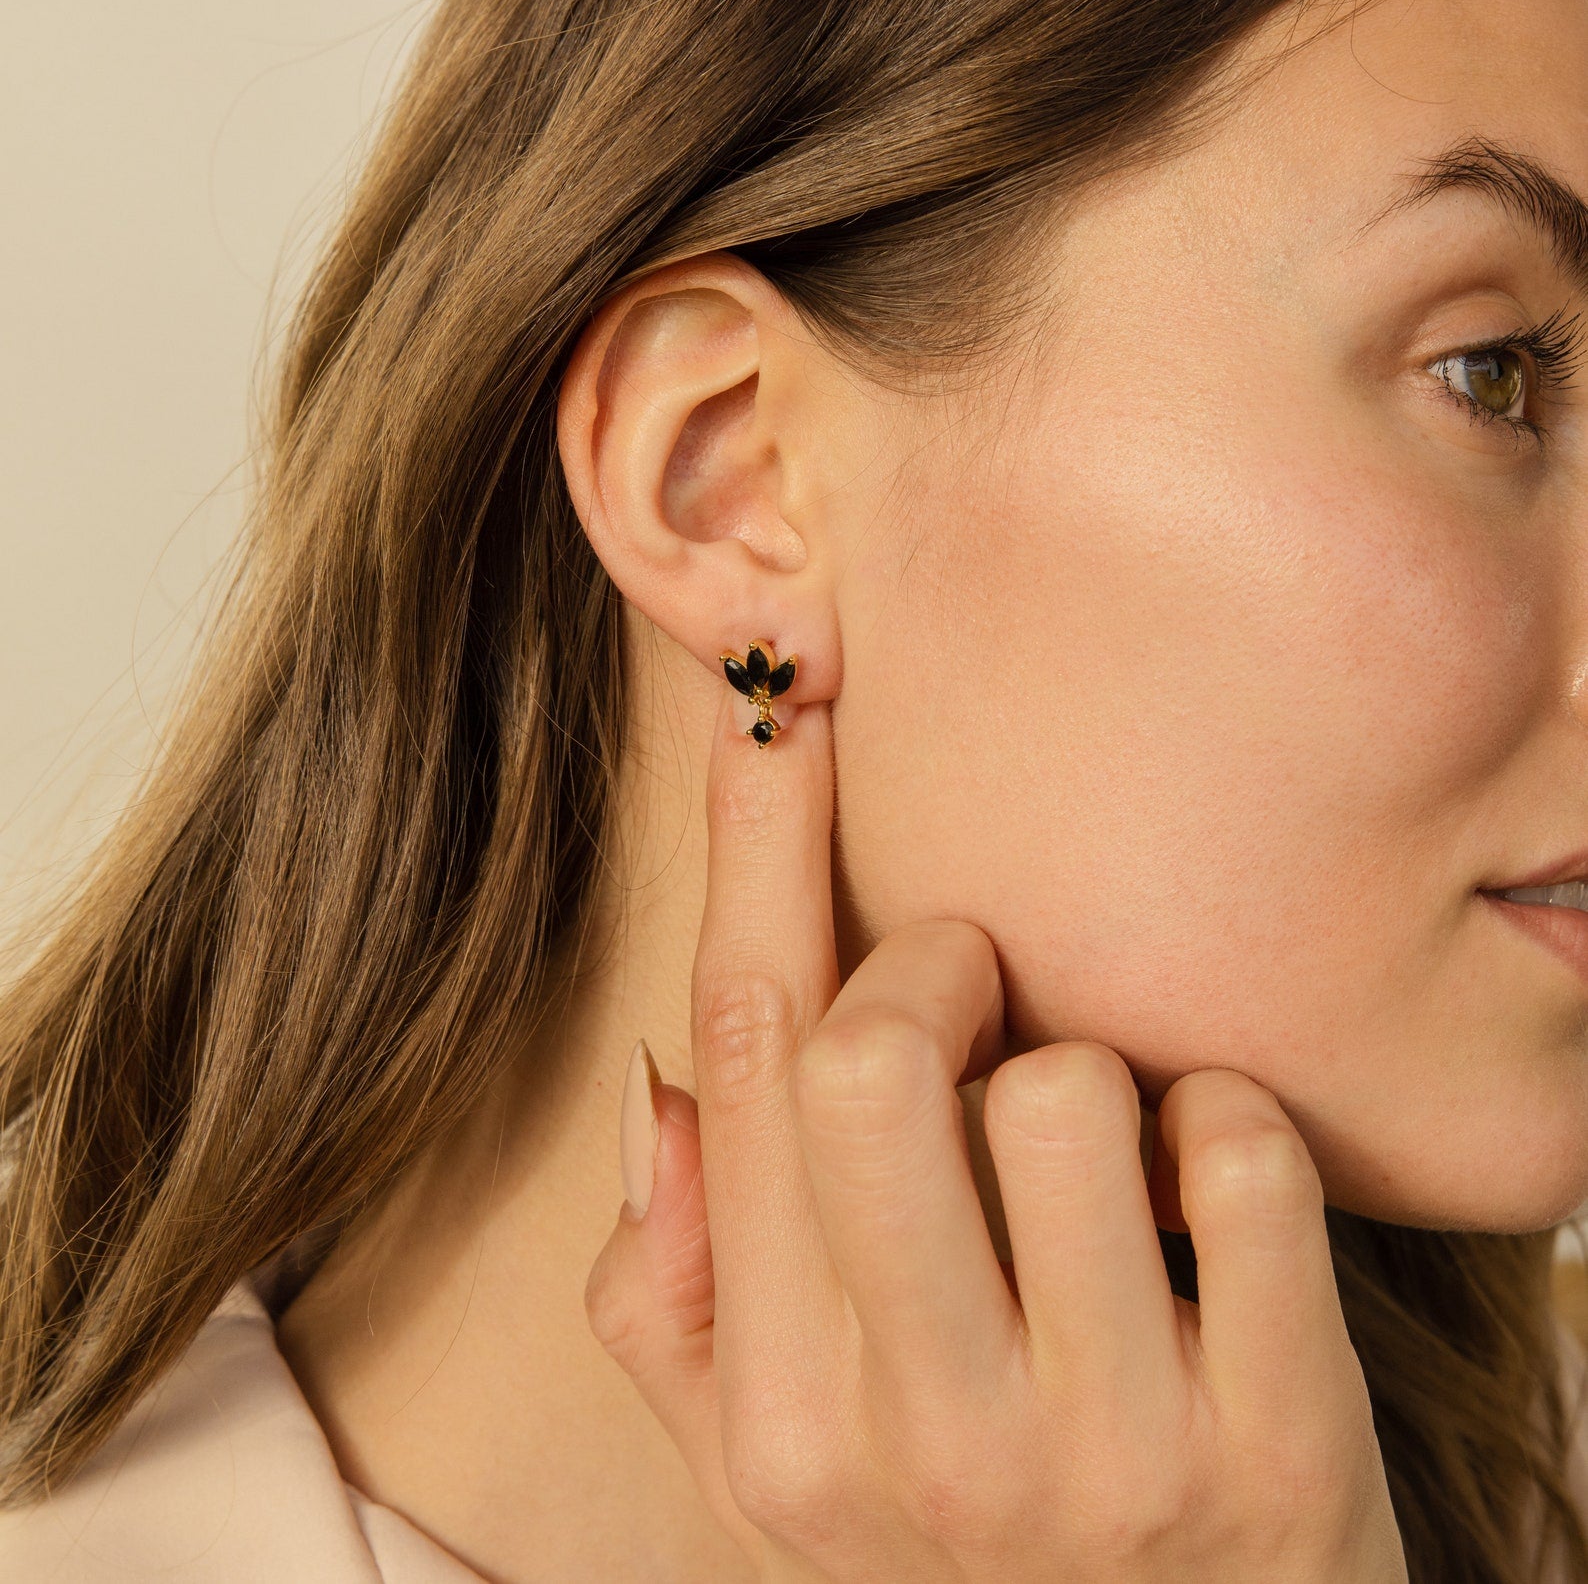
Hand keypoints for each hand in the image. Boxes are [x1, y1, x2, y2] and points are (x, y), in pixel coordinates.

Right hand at [583, 686, 1407, 1581]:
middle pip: (873, 1051)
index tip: (772, 709)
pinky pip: (1243, 1161)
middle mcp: (917, 1437)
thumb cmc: (965, 1559)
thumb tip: (661, 1103)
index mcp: (778, 1411)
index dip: (751, 848)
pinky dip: (1232, 1128)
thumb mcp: (774, 1468)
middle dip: (933, 963)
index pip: (741, 1062)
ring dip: (1088, 1071)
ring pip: (1065, 1092)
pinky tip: (1211, 1204)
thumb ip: (672, 1301)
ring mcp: (1099, 1454)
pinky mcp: (1275, 1455)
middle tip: (978, 994)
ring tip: (1099, 1152)